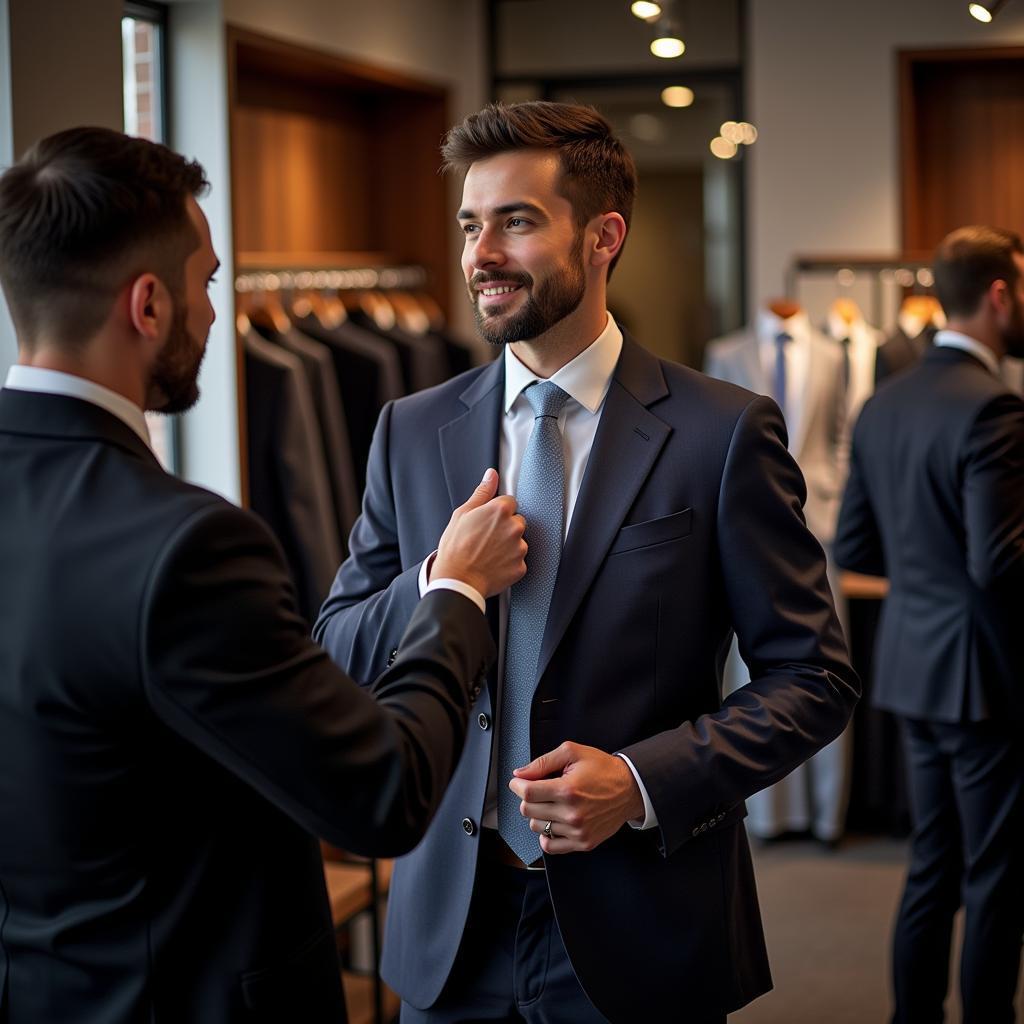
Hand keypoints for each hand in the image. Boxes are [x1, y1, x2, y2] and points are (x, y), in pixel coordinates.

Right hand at [432, 468, 526, 597]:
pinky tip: (493, 564)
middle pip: (517, 522)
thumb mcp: (462, 514)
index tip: (487, 522)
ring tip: (488, 553)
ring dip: (508, 546)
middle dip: (505, 528)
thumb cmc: (455, 548)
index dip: (496, 512)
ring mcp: (519, 548)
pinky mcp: (520, 567)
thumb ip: (482, 492)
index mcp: (500, 510)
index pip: (509, 503)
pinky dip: (509, 563)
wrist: (457, 580)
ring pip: (518, 542)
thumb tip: (491, 476)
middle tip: (486, 538)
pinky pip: (518, 562)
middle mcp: (514, 527)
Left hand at [507, 741, 644, 854]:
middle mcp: (572, 813)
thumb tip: (520, 774)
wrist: (630, 789)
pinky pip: (550, 846)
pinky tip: (554, 821)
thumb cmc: (602, 769)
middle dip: (528, 797)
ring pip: (537, 826)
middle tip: (539, 789)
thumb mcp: (573, 753)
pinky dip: (546, 835)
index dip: (517, 785)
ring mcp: (578, 831)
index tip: (518, 782)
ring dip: (539, 814)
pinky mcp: (583, 842)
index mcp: (568, 790)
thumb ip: (543, 762)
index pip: (527, 793)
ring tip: (553, 803)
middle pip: (528, 810)